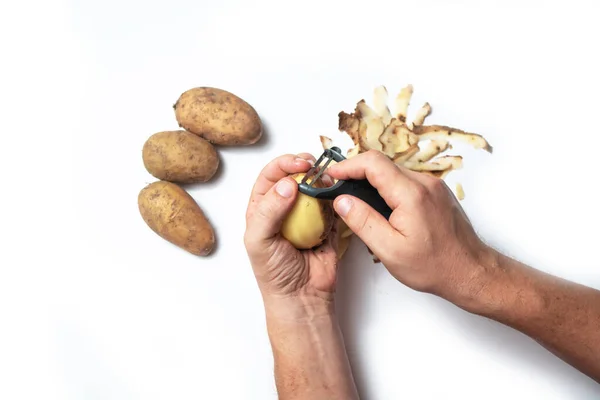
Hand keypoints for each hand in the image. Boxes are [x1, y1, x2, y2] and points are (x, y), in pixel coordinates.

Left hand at [244, 153, 339, 306]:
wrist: (301, 298)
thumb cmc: (274, 273)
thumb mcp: (259, 240)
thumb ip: (269, 211)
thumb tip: (288, 184)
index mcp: (262, 208)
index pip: (270, 176)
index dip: (284, 164)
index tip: (299, 163)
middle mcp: (284, 207)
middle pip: (294, 176)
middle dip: (305, 166)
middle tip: (315, 166)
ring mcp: (307, 215)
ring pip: (315, 187)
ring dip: (322, 180)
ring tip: (328, 180)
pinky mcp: (328, 224)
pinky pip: (333, 204)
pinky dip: (336, 197)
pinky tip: (337, 197)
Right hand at [326, 150, 492, 305]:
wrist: (470, 272)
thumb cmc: (433, 266)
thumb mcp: (389, 249)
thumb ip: (363, 221)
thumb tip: (341, 200)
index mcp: (411, 194)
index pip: (373, 163)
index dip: (347, 166)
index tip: (330, 176)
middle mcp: (425, 183)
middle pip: (382, 164)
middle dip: (356, 173)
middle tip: (338, 190)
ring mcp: (433, 186)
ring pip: (394, 172)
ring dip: (372, 181)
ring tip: (356, 202)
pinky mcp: (436, 192)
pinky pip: (405, 181)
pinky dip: (388, 188)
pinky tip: (381, 207)